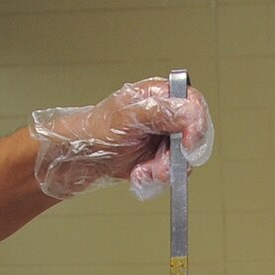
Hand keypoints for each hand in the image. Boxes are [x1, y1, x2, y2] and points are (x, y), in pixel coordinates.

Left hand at [28, 78, 213, 200]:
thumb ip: (159, 112)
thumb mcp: (125, 118)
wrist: (77, 158)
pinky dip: (155, 180)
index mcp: (158, 95)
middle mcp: (164, 115)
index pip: (193, 104)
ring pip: (183, 159)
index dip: (196, 125)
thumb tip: (189, 110)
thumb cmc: (94, 131)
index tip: (186, 144)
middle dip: (176, 157)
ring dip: (163, 171)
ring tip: (142, 172)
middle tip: (159, 166)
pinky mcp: (157, 159)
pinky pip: (171, 174)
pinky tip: (139, 176)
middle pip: (193, 136)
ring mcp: (162, 139)